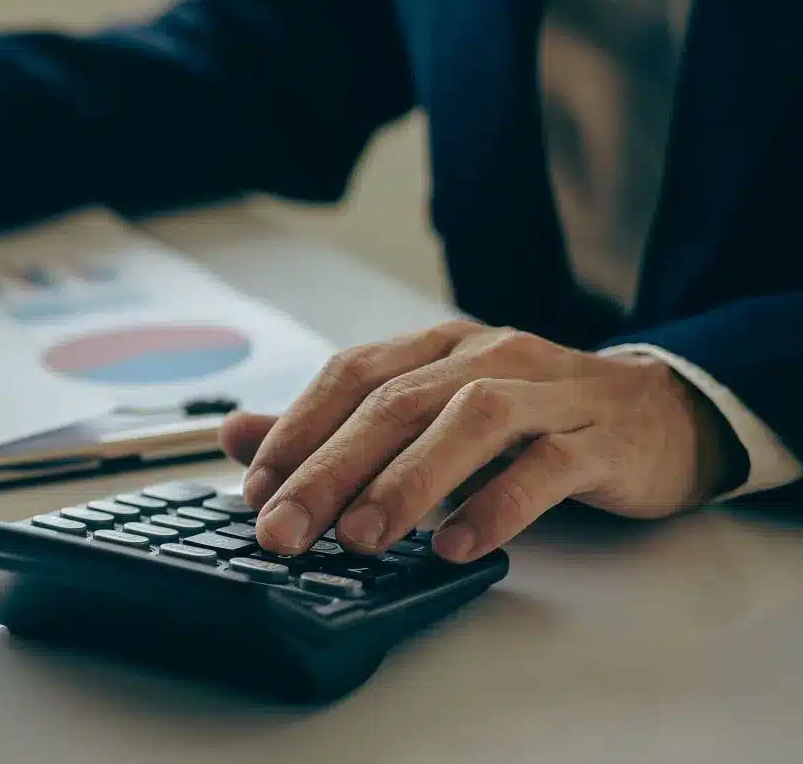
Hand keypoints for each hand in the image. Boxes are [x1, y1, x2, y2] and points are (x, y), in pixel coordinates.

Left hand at [216, 322, 736, 562]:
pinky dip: (496, 506)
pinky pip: (545, 468)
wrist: (660, 417)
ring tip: (362, 540)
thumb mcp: (429, 416)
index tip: (256, 488)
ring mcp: (547, 393)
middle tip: (285, 530)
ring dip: (407, 483)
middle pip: (398, 403)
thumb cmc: (529, 420)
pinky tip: (455, 545)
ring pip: (470, 422)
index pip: (351, 375)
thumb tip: (234, 435)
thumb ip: (334, 428)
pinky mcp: (599, 439)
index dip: (298, 427)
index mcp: (437, 347)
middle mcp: (487, 356)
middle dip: (331, 468)